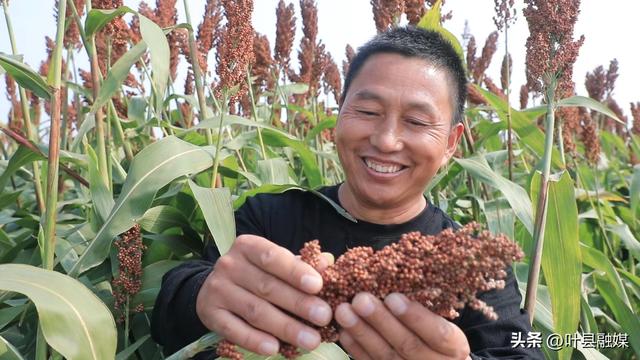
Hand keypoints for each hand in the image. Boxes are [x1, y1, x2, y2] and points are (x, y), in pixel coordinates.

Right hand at [196, 235, 333, 355]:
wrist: (215, 287)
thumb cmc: (257, 273)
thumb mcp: (277, 263)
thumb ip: (301, 264)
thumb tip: (327, 262)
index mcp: (248, 246)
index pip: (272, 257)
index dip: (295, 271)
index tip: (318, 286)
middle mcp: (229, 265)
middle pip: (267, 287)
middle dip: (298, 304)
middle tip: (324, 317)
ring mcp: (217, 290)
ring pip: (254, 311)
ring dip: (285, 328)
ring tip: (311, 340)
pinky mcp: (210, 314)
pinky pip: (234, 330)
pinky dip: (254, 340)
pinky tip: (275, 348)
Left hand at [335, 292, 470, 359]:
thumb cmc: (436, 334)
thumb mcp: (442, 320)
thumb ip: (426, 304)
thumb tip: (395, 275)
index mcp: (454, 348)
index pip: (438, 333)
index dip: (415, 316)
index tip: (393, 296)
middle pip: (408, 344)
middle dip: (381, 321)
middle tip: (360, 299)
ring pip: (386, 357)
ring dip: (362, 333)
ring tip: (344, 311)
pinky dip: (356, 349)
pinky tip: (344, 332)